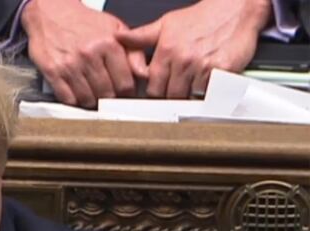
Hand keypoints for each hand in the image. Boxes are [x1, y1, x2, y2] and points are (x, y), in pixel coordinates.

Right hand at [21, 0, 146, 107]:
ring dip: (91, 102)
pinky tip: (77, 94)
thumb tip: (143, 74)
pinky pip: (67, 98)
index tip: (123, 94)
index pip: (125, 83)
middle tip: (108, 96)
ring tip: (93, 95)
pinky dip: (74, 101)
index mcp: (108, 44)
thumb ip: (132, 51)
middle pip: (106, 94)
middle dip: (109, 99)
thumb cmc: (83, 22)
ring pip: (87, 99)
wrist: (51, 12)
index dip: (126, 93)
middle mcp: (89, 55)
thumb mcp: (114, 29)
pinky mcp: (53, 72)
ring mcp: (70, 65)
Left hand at [116, 0, 272, 98]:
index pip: (152, 87)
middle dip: (172, 95)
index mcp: (166, 49)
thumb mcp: (166, 23)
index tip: (160, 91)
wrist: (237, 7)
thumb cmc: (202, 17)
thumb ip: (141, 36)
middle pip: (169, 95)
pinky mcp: (221, 70)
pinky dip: (208, 91)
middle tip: (179, 88)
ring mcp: (202, 65)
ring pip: (188, 96)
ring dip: (190, 94)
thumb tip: (118, 37)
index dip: (156, 92)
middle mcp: (182, 58)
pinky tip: (208, 81)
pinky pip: (208, 92)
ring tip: (194, 82)